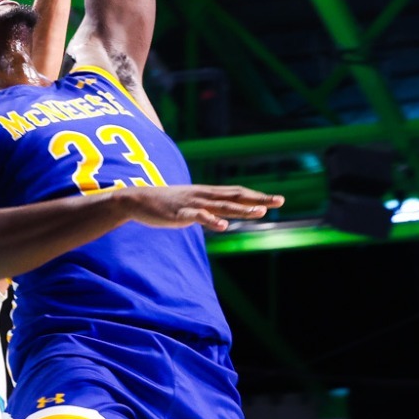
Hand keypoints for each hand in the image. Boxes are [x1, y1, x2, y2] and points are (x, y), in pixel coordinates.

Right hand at [117, 183, 283, 230]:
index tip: (277, 199)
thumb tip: (223, 217)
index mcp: (209, 193)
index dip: (258, 196)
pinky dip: (211, 220)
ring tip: (260, 212)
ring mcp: (193, 204)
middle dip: (258, 199)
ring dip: (242, 209)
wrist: (139, 201)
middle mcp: (205, 196)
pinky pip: (198, 217)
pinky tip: (223, 225)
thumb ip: (208, 209)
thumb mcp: (192, 204)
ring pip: (222, 206)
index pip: (238, 193)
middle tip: (280, 201)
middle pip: (236, 197)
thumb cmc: (167, 204)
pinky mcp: (180, 214)